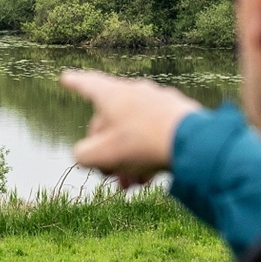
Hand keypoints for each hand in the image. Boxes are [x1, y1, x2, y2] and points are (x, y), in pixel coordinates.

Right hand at [60, 69, 202, 186]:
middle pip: (111, 120)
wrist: (195, 143)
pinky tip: (150, 176)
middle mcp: (136, 92)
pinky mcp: (181, 114)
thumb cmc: (141, 144)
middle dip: (105, 151)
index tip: (65, 77)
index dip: (73, 83)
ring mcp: (160, 102)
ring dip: (128, 158)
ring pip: (134, 131)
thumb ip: (82, 155)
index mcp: (112, 95)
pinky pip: (155, 133)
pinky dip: (148, 153)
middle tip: (107, 174)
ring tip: (130, 184)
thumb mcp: (100, 156)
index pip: (87, 85)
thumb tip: (85, 155)